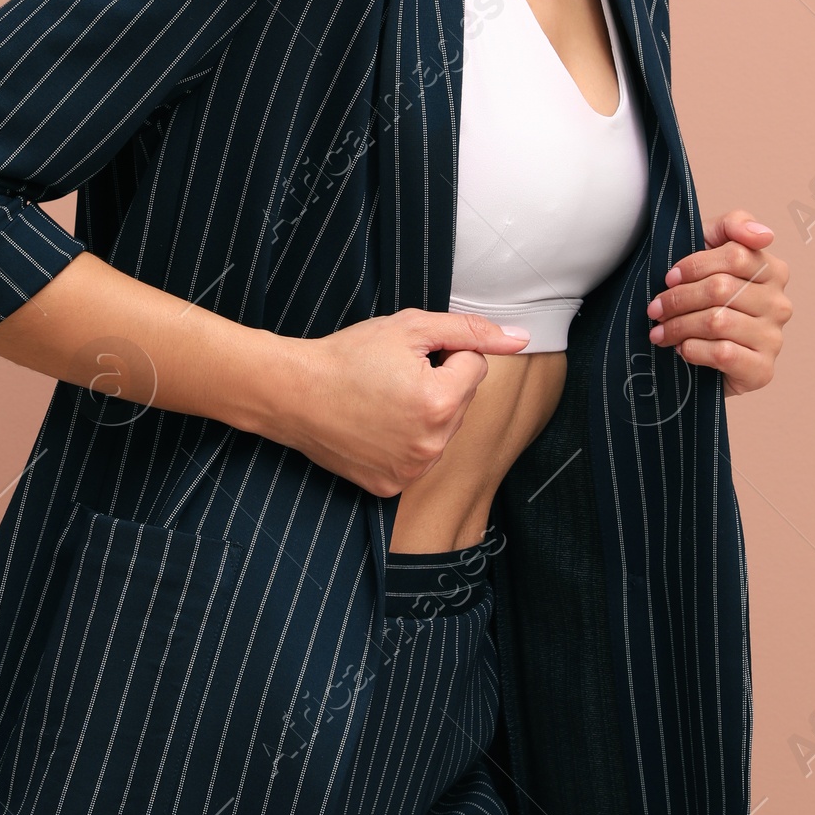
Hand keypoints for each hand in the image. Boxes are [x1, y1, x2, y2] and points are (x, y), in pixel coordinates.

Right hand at [267, 310, 530, 494]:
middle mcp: (432, 444)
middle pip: (461, 401)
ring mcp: (411, 470)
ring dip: (424, 413)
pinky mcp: (392, 486)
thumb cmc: (348, 355)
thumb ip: (470, 331)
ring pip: (442, 430)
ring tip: (383, 400)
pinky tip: (376, 426)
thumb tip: (521, 339)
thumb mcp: (410, 328)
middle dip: (437, 384)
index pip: (474, 367)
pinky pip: (418, 457)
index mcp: (441, 402)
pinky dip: (404, 441)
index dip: (444, 353)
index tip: (408, 357)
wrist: (293, 393)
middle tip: (392, 376)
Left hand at [645, 210, 791, 397]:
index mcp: (773, 271)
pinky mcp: (762, 370)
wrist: (700, 353)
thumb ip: (734, 225)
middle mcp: (779, 304)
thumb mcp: (711, 248)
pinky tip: (682, 349)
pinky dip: (693, 350)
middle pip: (721, 289)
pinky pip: (723, 353)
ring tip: (660, 331)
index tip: (668, 278)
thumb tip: (763, 234)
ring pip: (717, 321)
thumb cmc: (703, 294)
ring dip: (678, 326)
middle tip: (654, 309)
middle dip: (678, 298)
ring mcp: (773, 338)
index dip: (694, 265)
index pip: (735, 255)